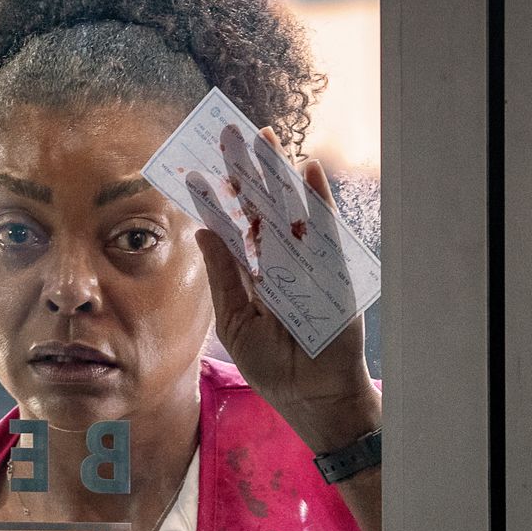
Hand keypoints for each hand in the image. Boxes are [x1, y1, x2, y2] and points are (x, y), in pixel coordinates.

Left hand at [186, 125, 379, 453]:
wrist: (312, 396)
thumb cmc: (274, 366)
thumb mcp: (236, 320)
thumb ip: (225, 274)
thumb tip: (203, 229)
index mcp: (254, 272)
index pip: (234, 226)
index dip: (218, 197)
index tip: (197, 169)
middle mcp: (280, 260)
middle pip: (261, 207)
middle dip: (247, 171)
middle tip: (231, 134)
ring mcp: (308, 262)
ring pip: (290, 209)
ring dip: (277, 174)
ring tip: (264, 137)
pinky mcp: (334, 271)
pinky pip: (326, 230)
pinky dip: (318, 200)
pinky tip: (307, 170)